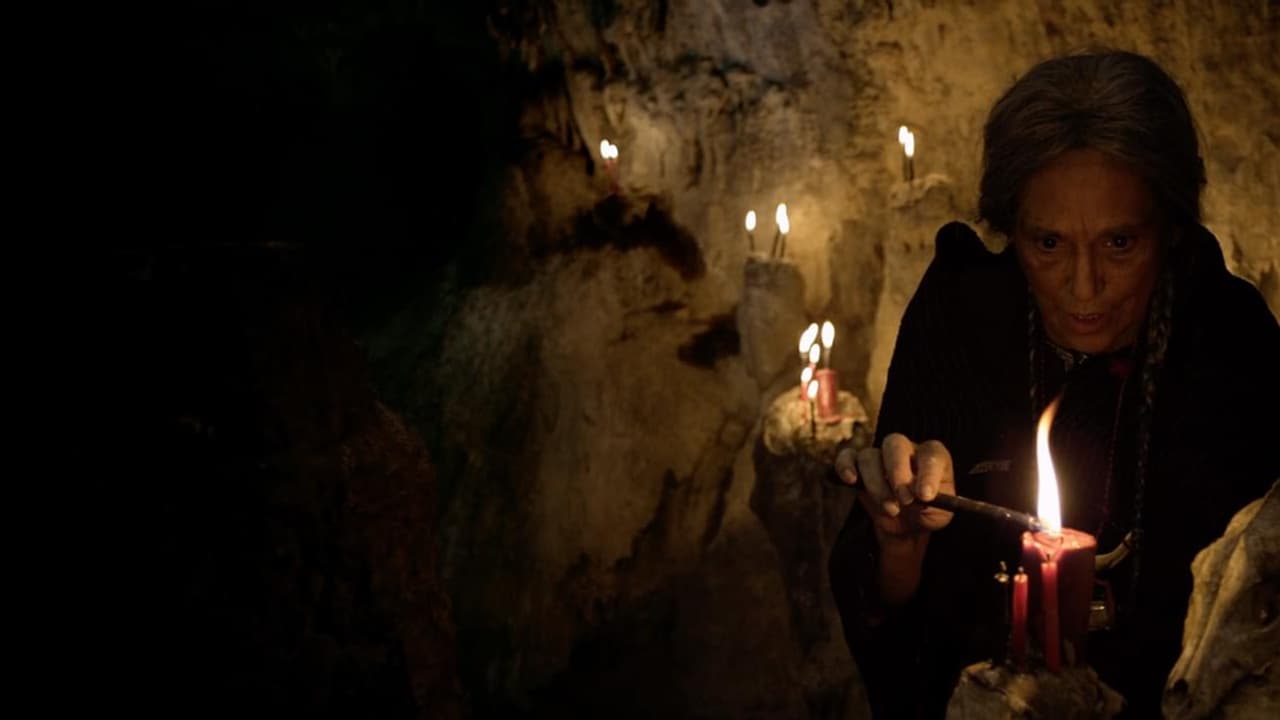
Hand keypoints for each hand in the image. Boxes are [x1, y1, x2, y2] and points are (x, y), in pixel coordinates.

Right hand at [834, 432, 956, 540]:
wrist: (908, 523)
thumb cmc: (928, 512)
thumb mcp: (939, 513)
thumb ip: (935, 503)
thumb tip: (921, 497)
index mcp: (932, 456)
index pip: (931, 455)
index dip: (928, 474)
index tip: (926, 496)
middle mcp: (906, 449)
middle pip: (895, 444)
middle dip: (897, 472)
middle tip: (904, 499)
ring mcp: (880, 455)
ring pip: (870, 456)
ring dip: (876, 484)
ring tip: (890, 510)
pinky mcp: (859, 466)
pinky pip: (847, 457)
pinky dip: (846, 466)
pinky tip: (851, 480)